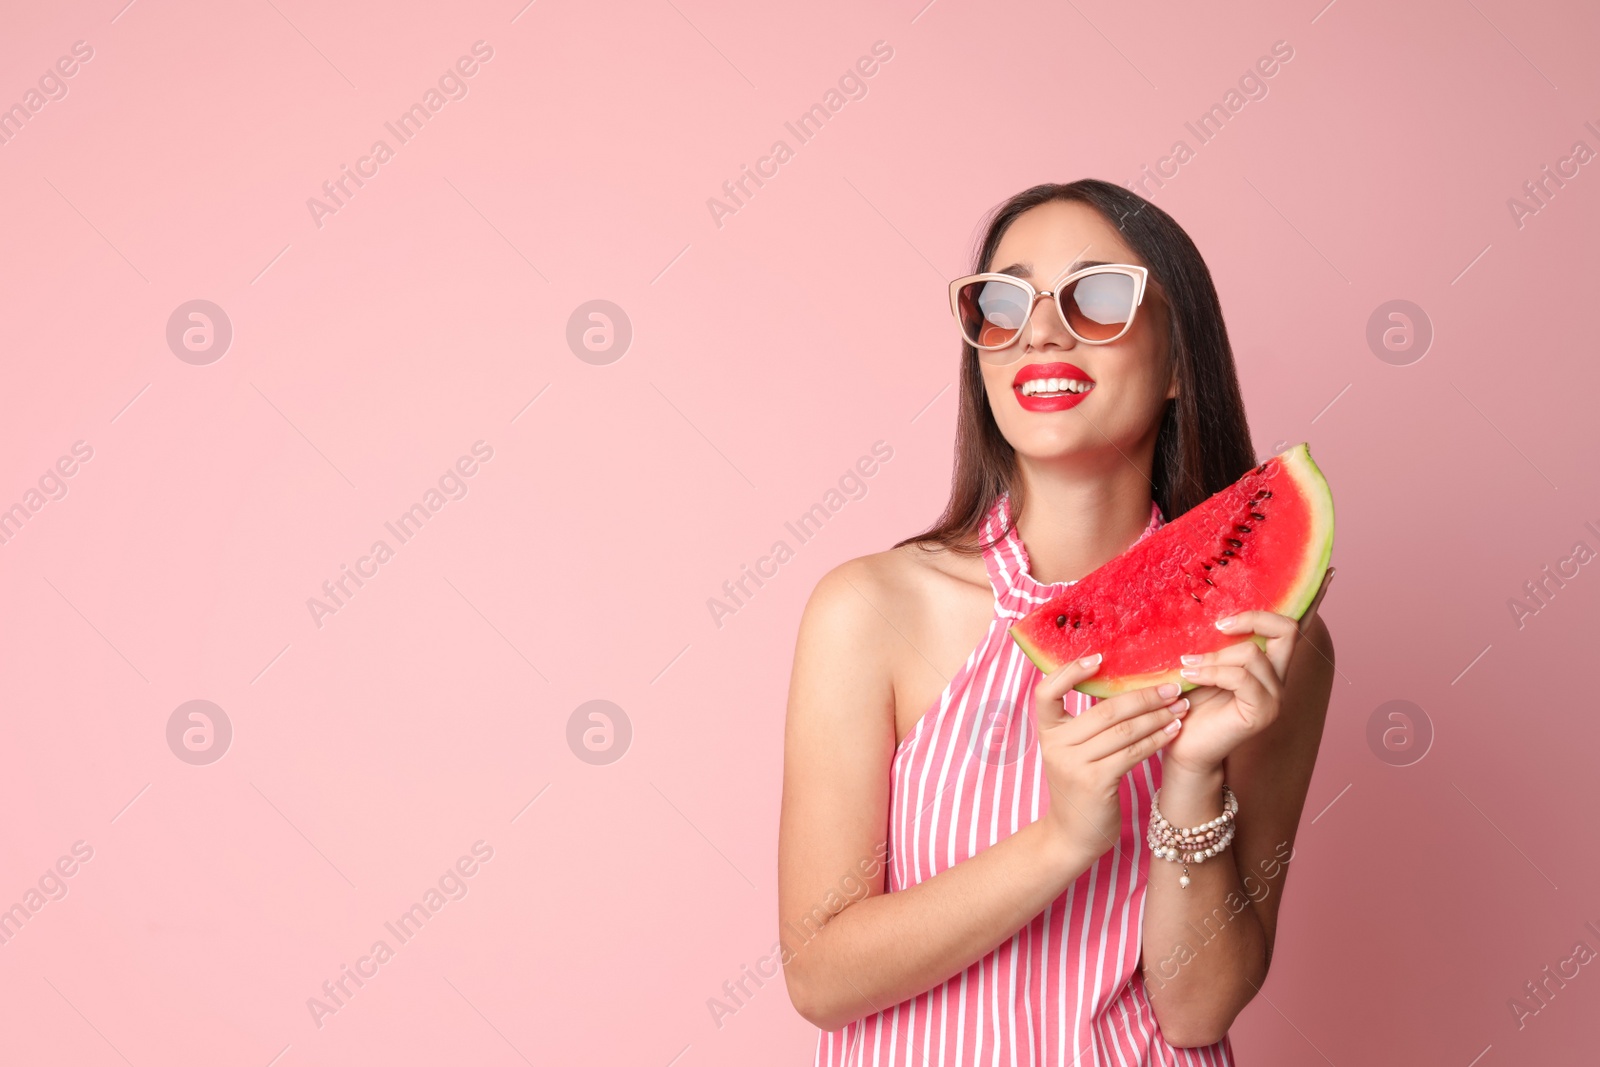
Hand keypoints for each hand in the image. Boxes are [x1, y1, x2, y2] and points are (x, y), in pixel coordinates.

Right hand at [1031, 653, 1190, 861]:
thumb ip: (1084, 726)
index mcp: (1047, 732)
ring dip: (1157, 716)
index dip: (1070, 672)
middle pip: (1104, 710)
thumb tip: (1120, 689)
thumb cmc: (1078, 789)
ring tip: (1180, 705)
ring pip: (1123, 730)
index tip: (1099, 658)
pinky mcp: (1095, 782)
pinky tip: (1174, 730)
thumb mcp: (1070, 754)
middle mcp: (1056, 745)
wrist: (1071, 836)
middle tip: (1171, 686)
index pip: (1046, 692)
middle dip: (1143, 696)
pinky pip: (1133, 752)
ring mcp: (1074, 764)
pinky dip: (1157, 738)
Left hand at [1163, 567, 1335, 776]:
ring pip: (1253, 654)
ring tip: (1187, 664)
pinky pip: (1241, 677)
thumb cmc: (1188, 701)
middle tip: (1217, 625)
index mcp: (1268, 662)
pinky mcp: (1263, 712)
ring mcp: (1274, 697)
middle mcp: (1278, 678)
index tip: (1330, 572)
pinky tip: (1190, 675)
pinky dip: (1212, 671)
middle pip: (1287, 630)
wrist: (1181, 743)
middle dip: (1251, 619)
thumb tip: (1209, 605)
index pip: (1294, 628)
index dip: (1315, 601)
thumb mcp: (1202, 660)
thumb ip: (1215, 639)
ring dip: (1214, 656)